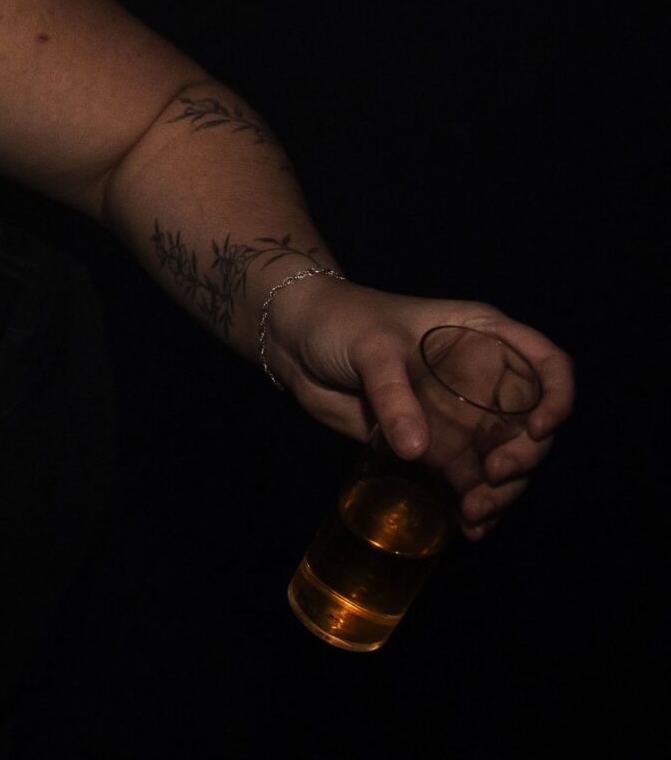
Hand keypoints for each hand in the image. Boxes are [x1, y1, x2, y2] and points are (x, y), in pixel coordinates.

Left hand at [269, 279, 573, 540]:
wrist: (295, 341)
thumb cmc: (338, 322)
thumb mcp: (369, 347)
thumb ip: (393, 395)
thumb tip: (418, 451)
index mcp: (483, 336)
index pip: (546, 364)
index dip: (555, 397)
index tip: (538, 429)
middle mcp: (483, 378)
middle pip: (529, 424)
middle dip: (522, 458)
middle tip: (491, 480)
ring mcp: (461, 415)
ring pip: (505, 459)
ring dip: (501, 492)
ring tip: (474, 515)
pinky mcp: (436, 444)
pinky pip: (470, 478)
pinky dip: (476, 503)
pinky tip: (469, 528)